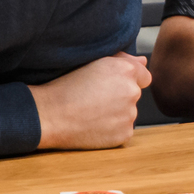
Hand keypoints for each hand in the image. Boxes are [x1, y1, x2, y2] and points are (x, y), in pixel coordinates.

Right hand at [31, 51, 150, 149]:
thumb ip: (122, 59)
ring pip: (128, 114)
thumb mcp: (92, 62)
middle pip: (134, 95)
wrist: (50, 114)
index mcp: (125, 70)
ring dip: (117, 114)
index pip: (143, 77)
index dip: (127, 81)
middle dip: (121, 97)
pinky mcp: (124, 134)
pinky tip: (93, 125)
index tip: (109, 85)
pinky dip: (112, 130)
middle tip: (95, 99)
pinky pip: (123, 130)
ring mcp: (129, 115)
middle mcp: (132, 91)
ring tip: (91, 112)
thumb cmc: (65, 85)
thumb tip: (143, 61)